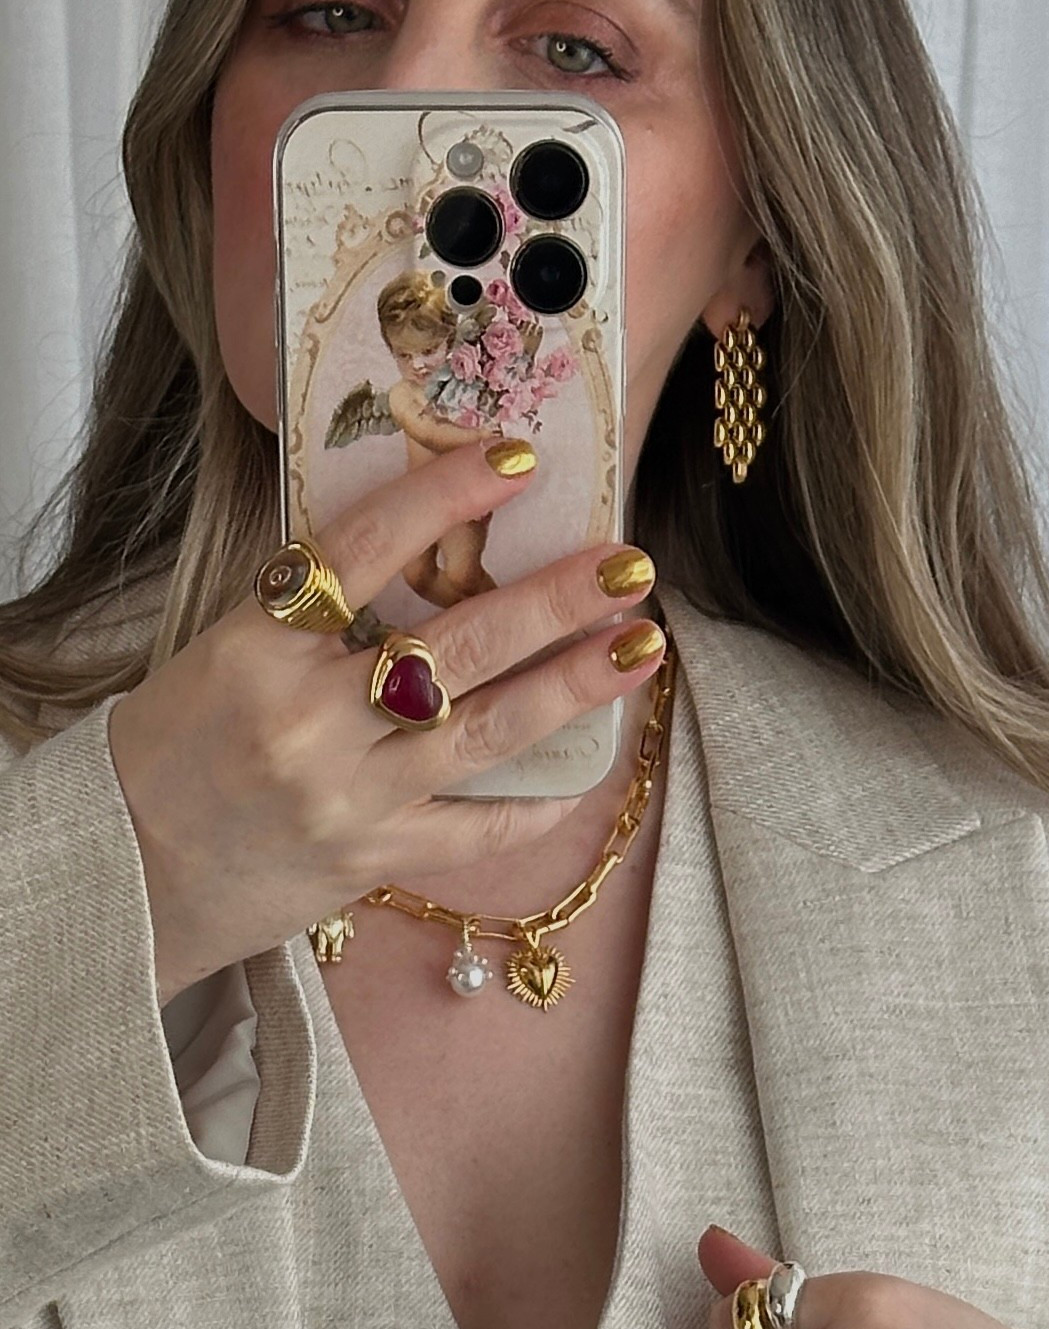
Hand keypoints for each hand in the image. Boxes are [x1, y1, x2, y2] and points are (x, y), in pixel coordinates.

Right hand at [108, 437, 661, 1003]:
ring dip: (573, 687)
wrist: (128, 868)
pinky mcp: (370, 859)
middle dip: (554, 599)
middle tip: (628, 565)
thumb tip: (435, 547)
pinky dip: (536, 802)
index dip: (444, 499)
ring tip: (640, 648)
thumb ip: (317, 610)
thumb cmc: (182, 743)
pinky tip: (588, 769)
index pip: (363, 552)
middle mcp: (305, 721)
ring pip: (486, 731)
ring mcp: (344, 796)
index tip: (516, 461)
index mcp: (257, 649)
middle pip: (455, 644)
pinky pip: (476, 831)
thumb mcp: (227, 653)